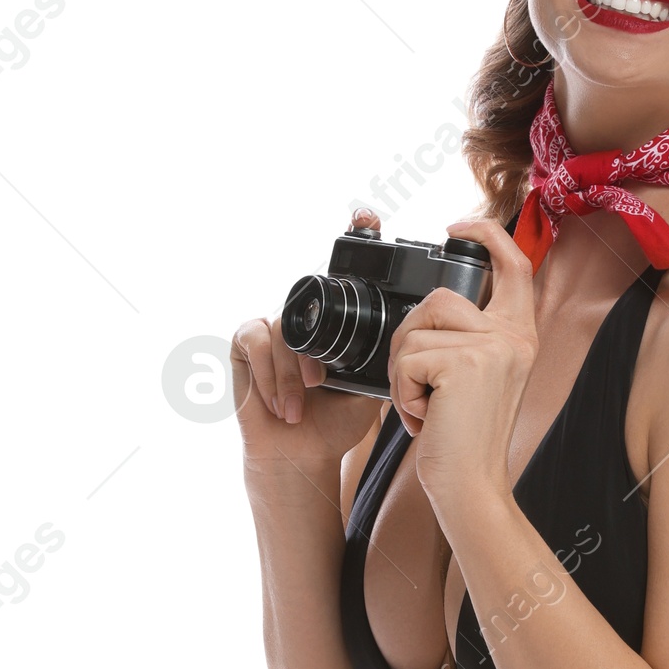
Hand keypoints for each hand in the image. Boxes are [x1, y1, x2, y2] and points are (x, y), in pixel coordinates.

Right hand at [233, 209, 382, 472]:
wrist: (304, 454)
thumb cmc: (338, 420)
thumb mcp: (374, 385)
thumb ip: (390, 358)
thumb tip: (425, 338)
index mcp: (338, 320)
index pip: (342, 274)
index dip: (355, 236)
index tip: (366, 215)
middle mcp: (305, 315)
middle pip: (311, 304)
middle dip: (316, 339)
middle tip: (326, 379)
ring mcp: (272, 324)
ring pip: (285, 330)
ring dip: (296, 374)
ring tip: (309, 403)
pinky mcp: (243, 341)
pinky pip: (256, 343)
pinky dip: (272, 378)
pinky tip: (285, 407)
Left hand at [388, 218, 536, 517]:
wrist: (471, 485)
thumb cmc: (465, 439)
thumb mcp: (479, 379)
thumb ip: (469, 337)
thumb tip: (432, 306)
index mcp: (519, 335)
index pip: (514, 264)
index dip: (487, 233)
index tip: (457, 226)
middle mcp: (513, 336)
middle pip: (441, 297)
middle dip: (413, 338)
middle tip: (421, 385)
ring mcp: (492, 346)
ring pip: (417, 329)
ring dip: (405, 370)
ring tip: (426, 404)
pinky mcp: (464, 363)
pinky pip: (407, 358)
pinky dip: (402, 392)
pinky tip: (425, 416)